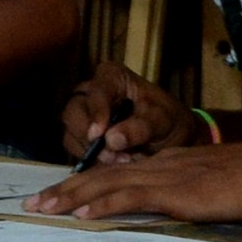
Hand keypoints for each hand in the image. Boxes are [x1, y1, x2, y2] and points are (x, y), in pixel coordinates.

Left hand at [31, 137, 241, 224]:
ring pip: (107, 183)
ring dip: (70, 196)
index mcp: (172, 164)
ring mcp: (168, 177)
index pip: (119, 172)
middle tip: (33, 202)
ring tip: (42, 207)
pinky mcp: (177, 193)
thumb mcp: (221, 186)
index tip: (61, 194)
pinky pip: (130, 197)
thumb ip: (197, 194)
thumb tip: (181, 208)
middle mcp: (162, 165)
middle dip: (65, 189)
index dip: (86, 183)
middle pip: (103, 175)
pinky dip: (100, 204)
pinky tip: (80, 213)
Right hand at [60, 60, 187, 163]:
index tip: (99, 134)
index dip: (96, 112)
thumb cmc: (168, 121)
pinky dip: (91, 161)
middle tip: (112, 156)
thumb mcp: (162, 122)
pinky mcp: (80, 136)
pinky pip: (75, 150)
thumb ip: (140, 128)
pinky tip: (113, 165)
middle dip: (89, 137)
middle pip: (74, 111)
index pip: (97, 91)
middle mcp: (91, 92)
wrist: (170, 138)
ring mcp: (83, 114)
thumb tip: (111, 139)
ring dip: (91, 152)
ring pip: (71, 133)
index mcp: (112, 76)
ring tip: (120, 161)